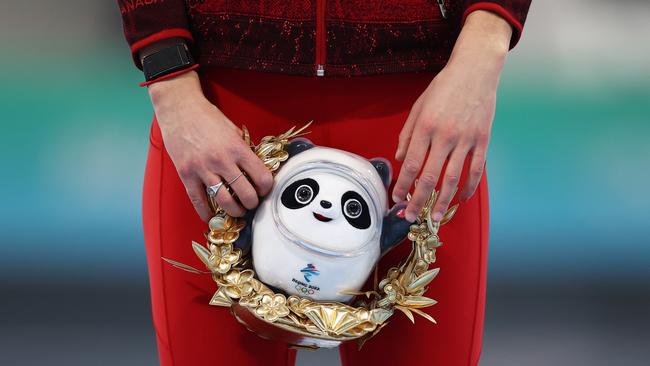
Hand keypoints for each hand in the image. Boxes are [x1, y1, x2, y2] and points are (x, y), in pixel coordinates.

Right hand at [148, 71, 273, 221]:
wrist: (180, 109)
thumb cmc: (208, 117)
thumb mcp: (234, 131)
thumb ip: (244, 150)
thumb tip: (255, 169)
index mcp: (237, 149)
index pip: (262, 177)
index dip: (266, 187)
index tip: (264, 189)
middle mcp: (222, 161)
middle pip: (245, 194)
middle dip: (252, 203)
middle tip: (252, 203)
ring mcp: (202, 169)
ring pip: (224, 201)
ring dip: (234, 210)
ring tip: (237, 210)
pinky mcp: (186, 174)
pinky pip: (198, 200)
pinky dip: (206, 213)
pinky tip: (211, 217)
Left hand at [391, 10, 512, 221]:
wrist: (476, 70)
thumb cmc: (444, 87)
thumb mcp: (418, 106)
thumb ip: (408, 134)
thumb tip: (401, 159)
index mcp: (426, 127)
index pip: (411, 164)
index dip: (403, 185)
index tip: (396, 198)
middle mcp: (445, 136)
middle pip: (430, 177)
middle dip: (418, 200)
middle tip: (411, 216)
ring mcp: (466, 140)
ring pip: (453, 179)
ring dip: (443, 202)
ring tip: (436, 217)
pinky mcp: (483, 140)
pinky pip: (476, 170)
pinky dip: (468, 187)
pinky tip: (460, 198)